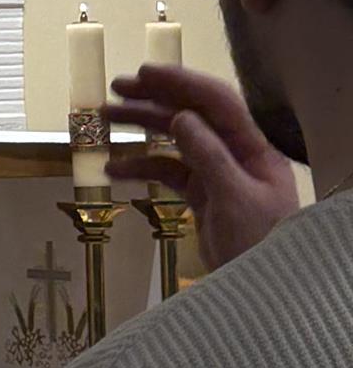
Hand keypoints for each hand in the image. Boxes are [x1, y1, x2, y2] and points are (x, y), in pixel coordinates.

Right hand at [108, 63, 301, 268]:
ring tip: (105, 120)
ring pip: (175, 141)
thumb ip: (208, 155)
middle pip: (192, 116)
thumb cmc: (258, 243)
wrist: (261, 293)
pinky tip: (114, 169)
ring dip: (141, 129)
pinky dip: (141, 168)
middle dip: (154, 100)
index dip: (181, 83)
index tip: (144, 73)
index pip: (217, 103)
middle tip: (115, 90)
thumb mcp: (234, 198)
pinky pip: (168, 172)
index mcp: (253, 148)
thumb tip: (180, 116)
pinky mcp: (202, 195)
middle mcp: (235, 153)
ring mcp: (217, 173)